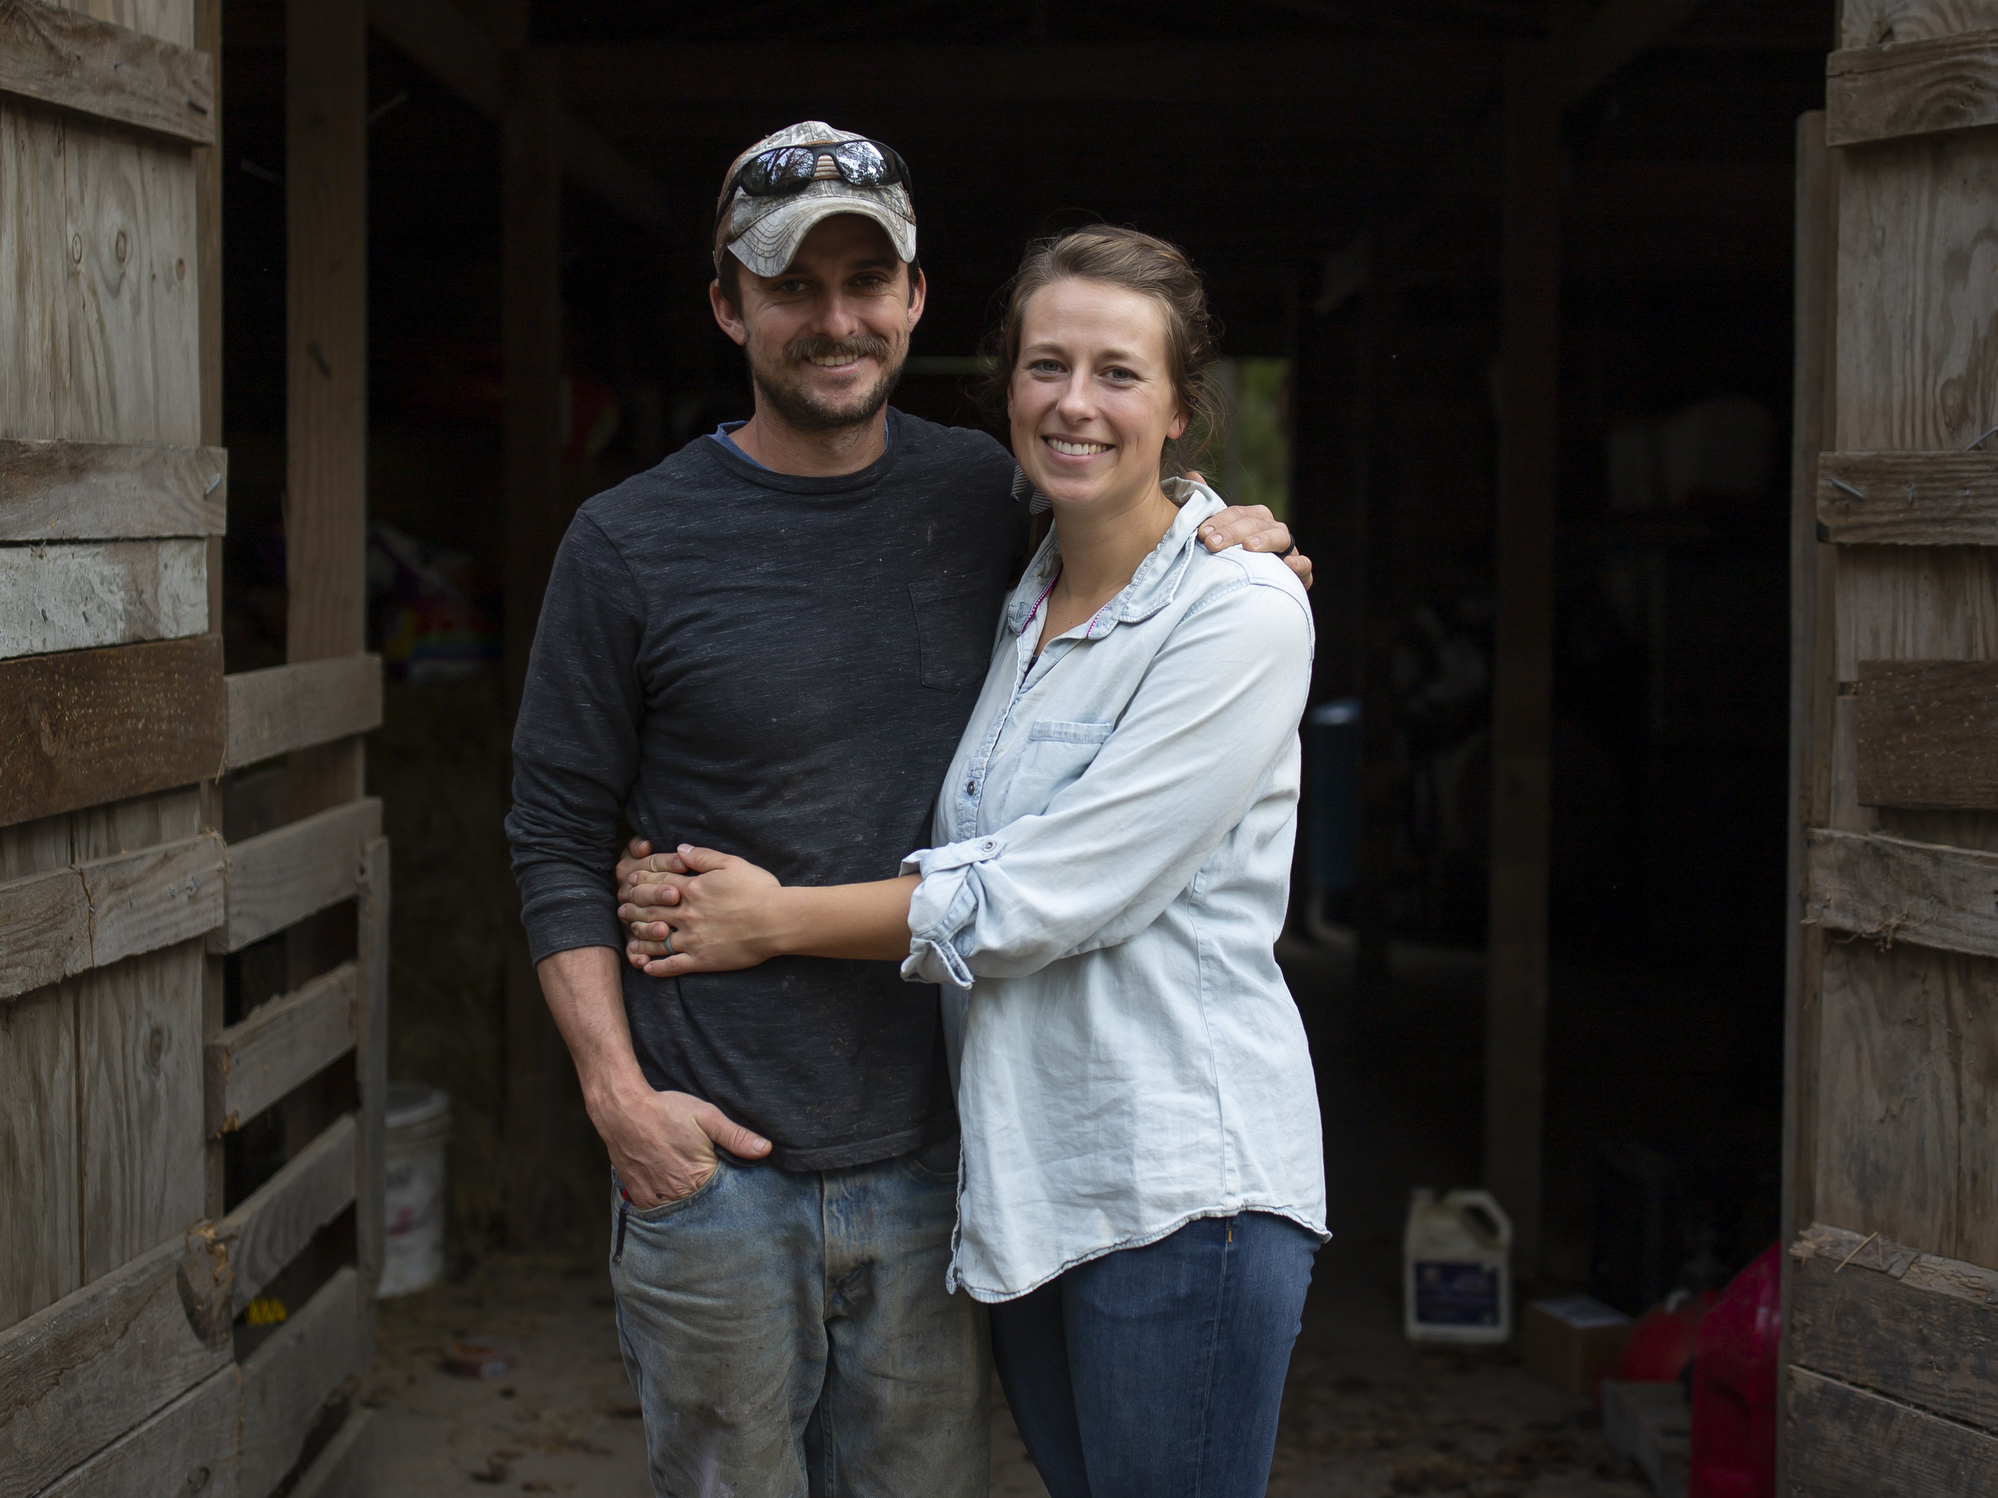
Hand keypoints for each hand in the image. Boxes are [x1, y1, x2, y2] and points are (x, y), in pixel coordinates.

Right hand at [588, 1078, 768, 1204]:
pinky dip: (665, 1203)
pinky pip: (656, 1209)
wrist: (623, 1110)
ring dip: (686, 1201)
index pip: (724, 1192)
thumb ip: (736, 1136)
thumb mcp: (707, 1116)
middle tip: (705, 1177)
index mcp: (699, 1177)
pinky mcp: (638, 1194)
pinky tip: (669, 1189)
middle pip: (702, 1203)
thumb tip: (766, 1149)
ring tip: (687, 1183)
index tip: (727, 1173)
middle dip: (708, 1195)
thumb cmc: (666, 1111)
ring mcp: (655, 1196)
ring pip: (679, 1208)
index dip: (729, 1184)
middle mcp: (677, 1193)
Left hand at [618, 845, 783, 977]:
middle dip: (632, 910)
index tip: (631, 882)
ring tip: (629, 940)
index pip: (658, 884)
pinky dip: (657, 968)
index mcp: (692, 890)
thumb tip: (679, 849)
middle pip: (650, 912)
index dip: (642, 881)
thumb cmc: (758, 890)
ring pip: (656, 940)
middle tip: (622, 910)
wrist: (776, 922)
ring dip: (639, 940)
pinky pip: (672, 966)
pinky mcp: (701, 960)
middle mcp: (686, 915)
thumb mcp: (732, 864)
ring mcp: (692, 940)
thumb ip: (703, 856)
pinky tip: (647, 969)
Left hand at [1197, 501, 1311, 589]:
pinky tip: (1288, 565)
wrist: (1255, 589)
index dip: (1220, 520)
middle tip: (1212, 543)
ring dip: (1264, 540)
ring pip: (1280, 537)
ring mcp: (1288, 550)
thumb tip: (1192, 473)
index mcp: (1255, 519)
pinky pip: (1304, 566)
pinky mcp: (1300, 573)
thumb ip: (1207, 506)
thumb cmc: (1234, 558)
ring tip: (1248, 547)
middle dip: (1233, 532)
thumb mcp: (1219, 532)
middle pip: (1255, 524)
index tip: (1201, 532)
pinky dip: (1298, 563)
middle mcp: (1273, 530)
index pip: (1238, 513)